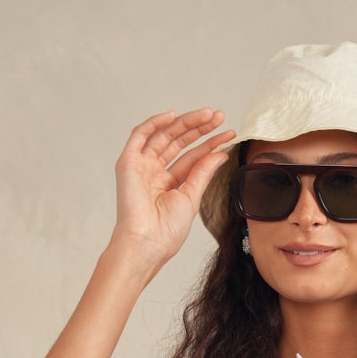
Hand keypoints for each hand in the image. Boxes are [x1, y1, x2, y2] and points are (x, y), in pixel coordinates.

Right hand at [110, 106, 235, 269]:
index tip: (228, 134)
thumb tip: (220, 153)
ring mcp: (141, 166)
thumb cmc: (166, 231)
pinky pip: (140, 135)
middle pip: (179, 142)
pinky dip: (155, 123)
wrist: (147, 242)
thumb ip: (203, 172)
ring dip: (184, 122)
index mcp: (169, 183)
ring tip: (207, 115)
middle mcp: (154, 172)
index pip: (192, 157)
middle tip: (219, 117)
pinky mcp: (128, 162)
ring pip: (164, 135)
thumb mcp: (192, 197)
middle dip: (199, 128)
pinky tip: (173, 115)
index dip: (210, 144)